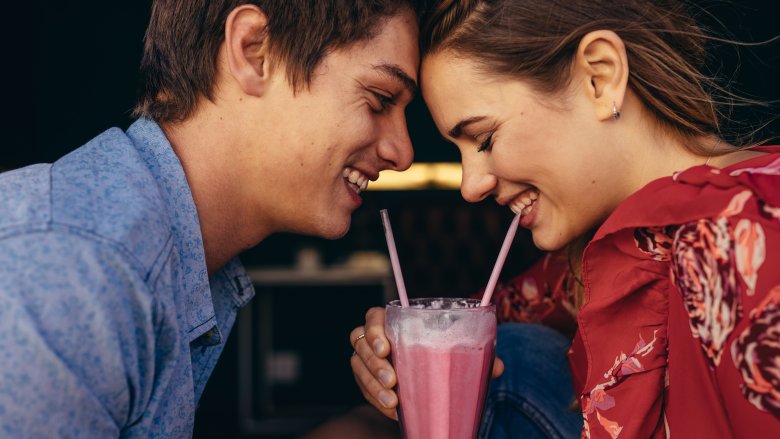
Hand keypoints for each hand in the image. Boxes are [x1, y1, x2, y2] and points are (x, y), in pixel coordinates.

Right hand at [350, 307, 504, 420]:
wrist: (436, 372)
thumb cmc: (443, 351)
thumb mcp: (458, 348)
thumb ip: (475, 353)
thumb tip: (498, 367)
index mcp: (394, 320)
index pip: (373, 317)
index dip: (374, 330)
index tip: (386, 348)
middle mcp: (376, 337)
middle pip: (360, 343)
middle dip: (373, 363)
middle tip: (392, 380)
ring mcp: (369, 360)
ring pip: (358, 367)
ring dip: (372, 385)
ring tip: (393, 401)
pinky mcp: (369, 381)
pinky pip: (364, 389)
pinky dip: (376, 401)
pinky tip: (393, 410)